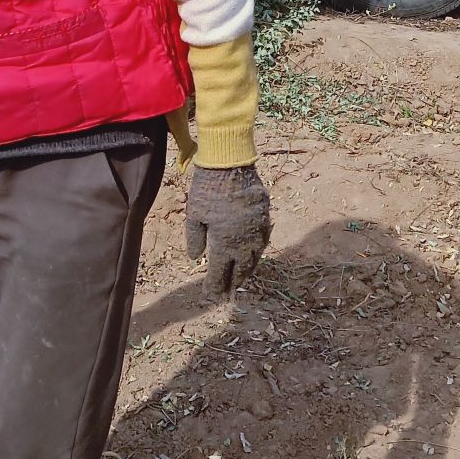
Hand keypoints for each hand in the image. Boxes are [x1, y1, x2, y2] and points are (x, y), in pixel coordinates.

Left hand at [184, 162, 271, 292]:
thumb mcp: (194, 215)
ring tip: (243, 278)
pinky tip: (254, 253)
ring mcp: (258, 229)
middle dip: (234, 282)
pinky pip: (263, 240)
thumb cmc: (207, 188)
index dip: (215, 285)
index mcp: (225, 244)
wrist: (230, 162)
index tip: (211, 295)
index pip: (220, 272)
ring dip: (248, 269)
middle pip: (241, 269)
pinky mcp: (265, 215)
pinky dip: (257, 251)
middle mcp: (244, 241)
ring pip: (255, 257)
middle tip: (230, 293)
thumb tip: (196, 257)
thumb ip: (195, 239)